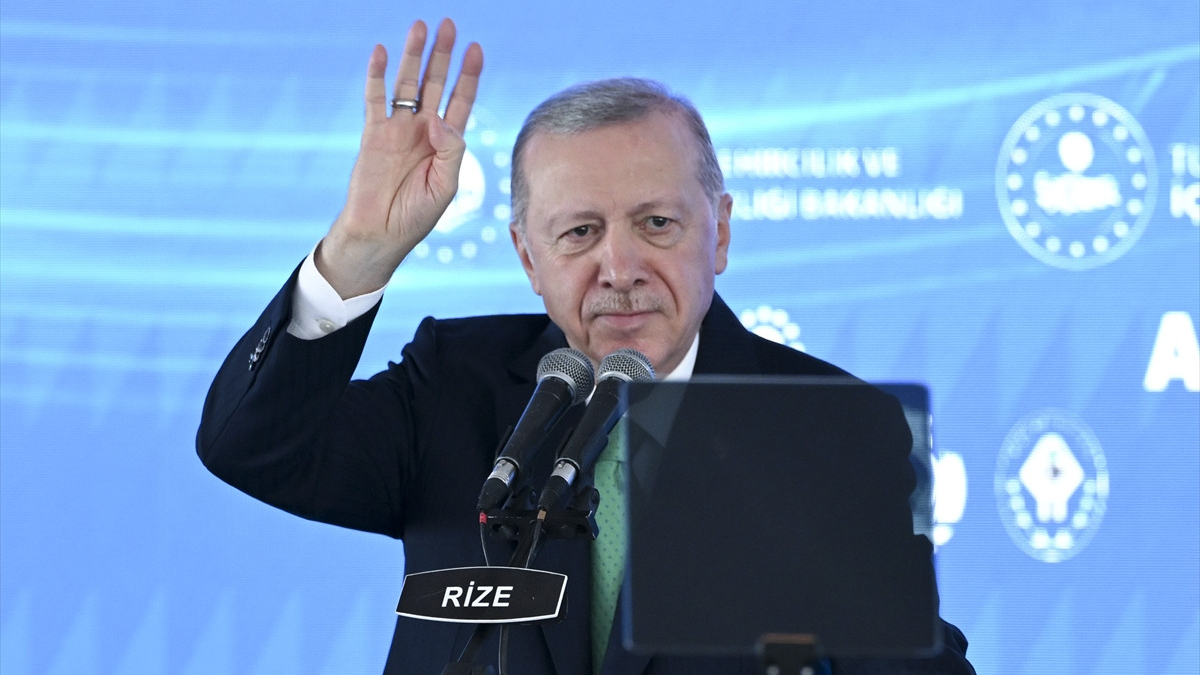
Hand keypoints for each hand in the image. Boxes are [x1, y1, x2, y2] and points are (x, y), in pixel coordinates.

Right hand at [317, 18, 483, 297]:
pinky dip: (376, 75)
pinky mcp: (373, 134)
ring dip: (414, 56)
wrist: (380, 233)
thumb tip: (438, 118)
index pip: (461, 100)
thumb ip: (450, 151)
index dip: (468, 75)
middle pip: (436, 83)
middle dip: (443, 55)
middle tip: (449, 24)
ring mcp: (398, 129)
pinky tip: (381, 52)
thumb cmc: (416, 216)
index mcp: (447, 143)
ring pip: (407, 84)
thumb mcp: (445, 186)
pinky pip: (375, 98)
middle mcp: (423, 130)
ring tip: (420, 27)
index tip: (476, 49)